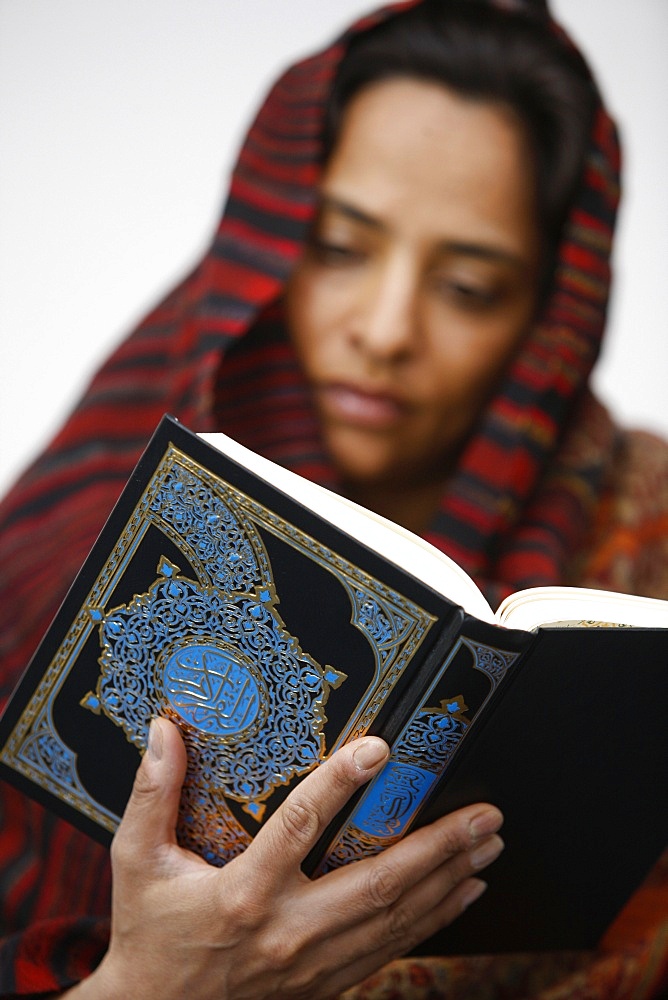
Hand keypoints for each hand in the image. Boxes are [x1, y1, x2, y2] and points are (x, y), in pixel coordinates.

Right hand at [69, 718, 502, 999]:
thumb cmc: (149, 933)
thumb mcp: (138, 860)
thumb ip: (151, 794)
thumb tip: (162, 730)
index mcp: (242, 894)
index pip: (299, 826)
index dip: (340, 784)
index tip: (379, 749)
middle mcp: (287, 930)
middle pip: (377, 883)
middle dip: (439, 847)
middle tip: (485, 814)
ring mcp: (313, 963)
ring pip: (395, 919)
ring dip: (448, 879)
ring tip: (488, 844)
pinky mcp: (326, 981)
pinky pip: (390, 948)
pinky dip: (433, 919)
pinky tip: (463, 892)